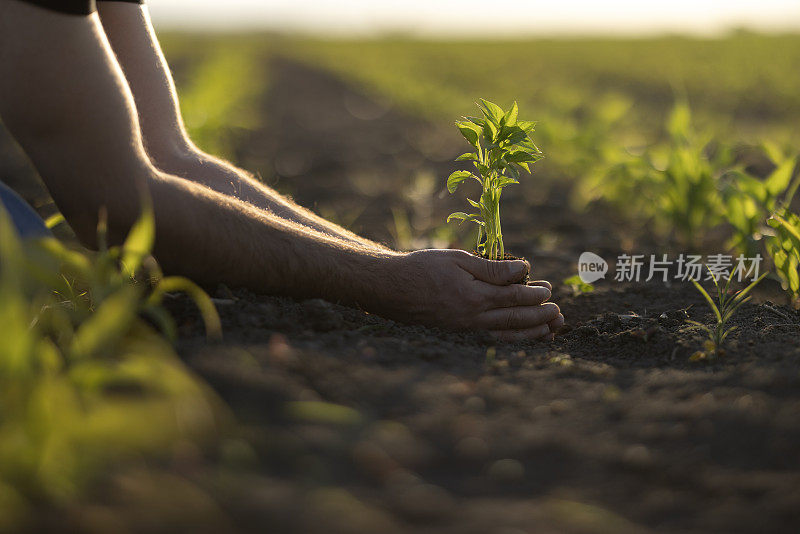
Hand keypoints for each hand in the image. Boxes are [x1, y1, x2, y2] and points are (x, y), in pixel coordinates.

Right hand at [373, 249, 562, 340]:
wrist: (391, 289)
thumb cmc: (422, 268)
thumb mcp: (457, 259)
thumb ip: (491, 268)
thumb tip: (522, 270)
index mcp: (474, 295)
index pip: (514, 295)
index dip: (534, 292)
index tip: (547, 287)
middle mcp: (472, 317)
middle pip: (515, 318)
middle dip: (540, 315)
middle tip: (558, 311)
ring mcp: (466, 330)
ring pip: (507, 335)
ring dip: (532, 333)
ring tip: (551, 329)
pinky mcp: (459, 335)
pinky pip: (492, 341)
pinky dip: (512, 341)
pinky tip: (524, 339)